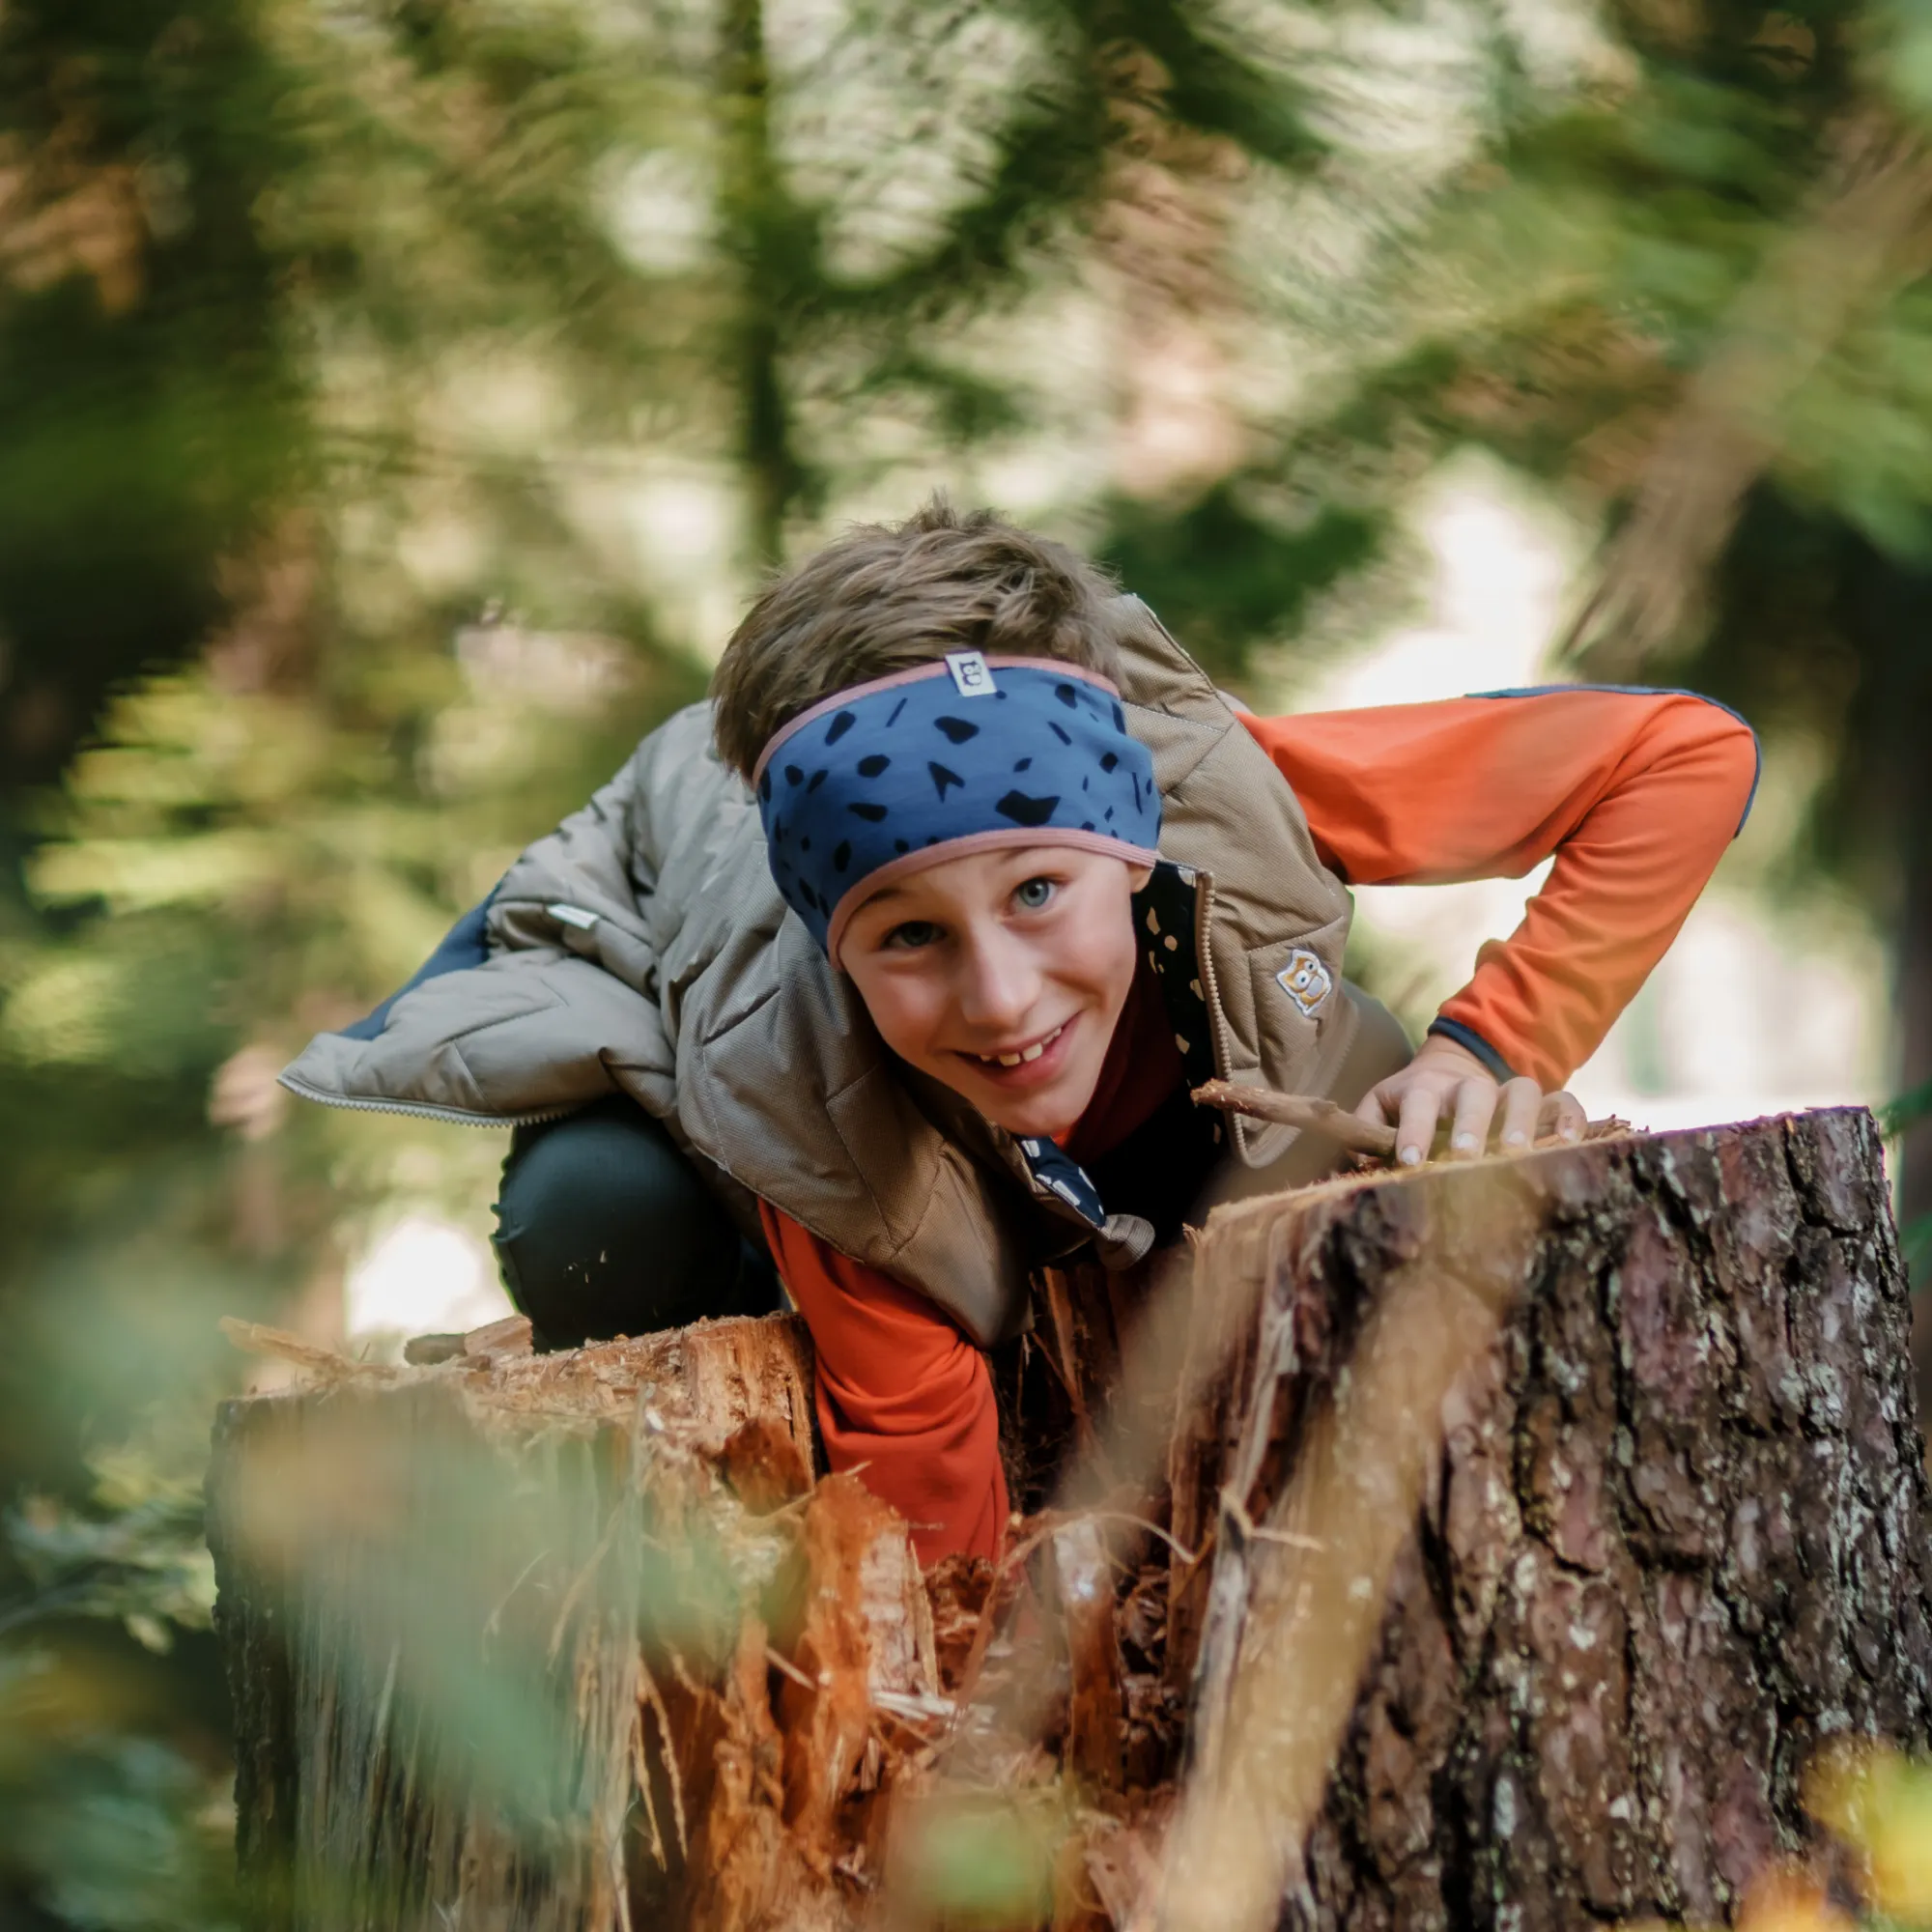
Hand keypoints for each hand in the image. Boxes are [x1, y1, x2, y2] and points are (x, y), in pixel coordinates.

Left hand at [1353, 1035, 1585, 1166]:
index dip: (1413, 1131)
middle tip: (1468, 1157)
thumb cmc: (1408, 1102)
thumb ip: (1365, 1132)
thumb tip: (1354, 1168)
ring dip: (1521, 1121)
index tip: (1410, 1162)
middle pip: (1474, 1093)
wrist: (1448, 1068)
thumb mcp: (1380, 1108)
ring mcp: (1505, 1090)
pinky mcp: (1538, 1101)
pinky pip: (1561, 1101)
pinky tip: (1571, 1144)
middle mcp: (1467, 1086)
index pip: (1417, 1103)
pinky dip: (1569, 1118)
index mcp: (1424, 1088)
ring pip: (1522, 1092)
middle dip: (1471, 1124)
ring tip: (1517, 1154)